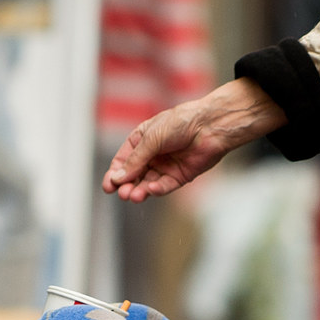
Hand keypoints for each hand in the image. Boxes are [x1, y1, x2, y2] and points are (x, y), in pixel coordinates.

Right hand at [102, 78, 287, 202]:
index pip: (123, 161)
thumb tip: (117, 178)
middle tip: (123, 193)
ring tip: (134, 196)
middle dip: (126, 185)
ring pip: (147, 183)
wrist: (211, 125)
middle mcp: (152, 155)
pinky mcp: (180, 176)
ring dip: (140, 190)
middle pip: (134, 176)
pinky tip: (152, 189)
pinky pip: (165, 186)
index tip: (109, 186)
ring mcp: (165, 166)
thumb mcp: (151, 138)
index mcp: (141, 141)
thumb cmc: (181, 123)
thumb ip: (135, 160)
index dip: (115, 174)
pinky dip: (157, 189)